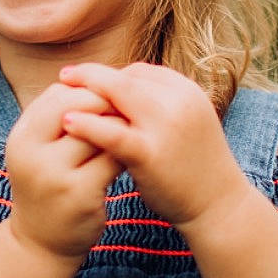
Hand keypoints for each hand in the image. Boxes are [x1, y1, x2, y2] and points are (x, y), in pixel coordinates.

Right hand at [2, 82, 122, 264]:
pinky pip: (113, 159)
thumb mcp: (41, 149)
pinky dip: (127, 152)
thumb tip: (101, 78)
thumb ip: (62, 116)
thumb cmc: (48, 185)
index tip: (111, 94)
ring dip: (121, 126)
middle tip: (129, 107)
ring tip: (134, 127)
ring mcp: (55, 176)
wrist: (41, 242)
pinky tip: (134, 154)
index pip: (60, 94)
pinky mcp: (80, 195)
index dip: (89, 89)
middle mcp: (33, 154)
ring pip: (99, 132)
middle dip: (108, 103)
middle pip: (78, 108)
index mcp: (22, 136)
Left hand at [56, 62, 253, 229]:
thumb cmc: (195, 166)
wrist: (219, 207)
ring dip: (83, 93)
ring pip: (117, 96)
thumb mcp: (184, 123)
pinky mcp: (150, 153)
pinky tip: (67, 123)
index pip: (139, 71)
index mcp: (186, 91)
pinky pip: (112, 132)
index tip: (88, 82)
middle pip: (125, 78)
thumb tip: (121, 89)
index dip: (110, 76)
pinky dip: (87, 125)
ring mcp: (165, 126)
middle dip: (91, 75)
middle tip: (64, 75)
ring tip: (57, 95)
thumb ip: (158, 105)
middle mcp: (178, 102)